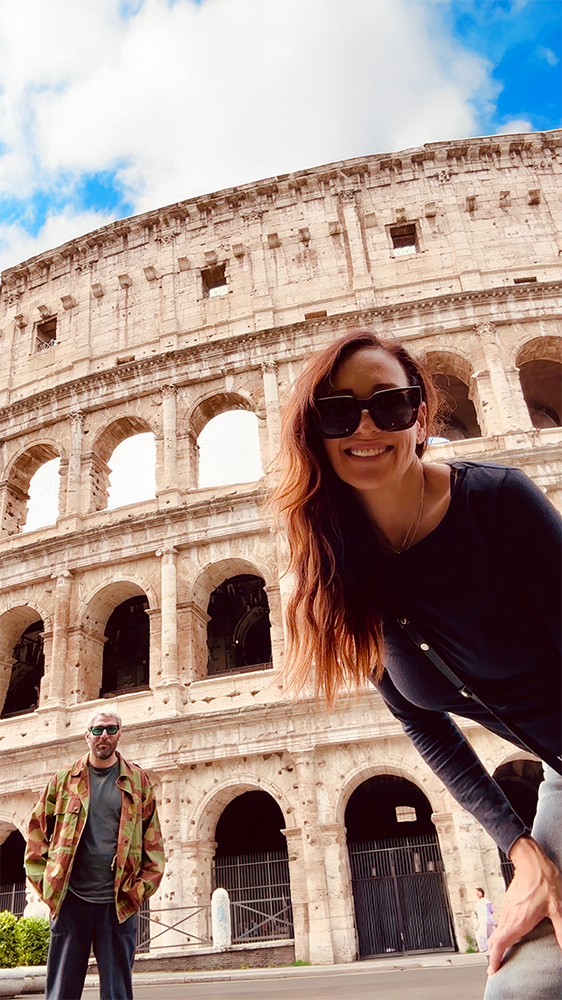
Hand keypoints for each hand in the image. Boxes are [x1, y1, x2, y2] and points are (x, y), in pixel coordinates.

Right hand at [488, 836, 561, 973]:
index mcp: (518, 920)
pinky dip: (502, 931)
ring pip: (498, 929)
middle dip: (494, 954)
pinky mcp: (509, 901)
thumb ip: (561, 930)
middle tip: (496, 966)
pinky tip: (510, 932)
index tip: (493, 970)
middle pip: (495, 939)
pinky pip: (501, 920)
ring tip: (502, 952)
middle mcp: (509, 915)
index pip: (500, 943)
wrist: (531, 858)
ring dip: (498, 942)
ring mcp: (507, 907)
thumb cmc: (544, 879)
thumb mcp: (557, 908)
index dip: (495, 958)